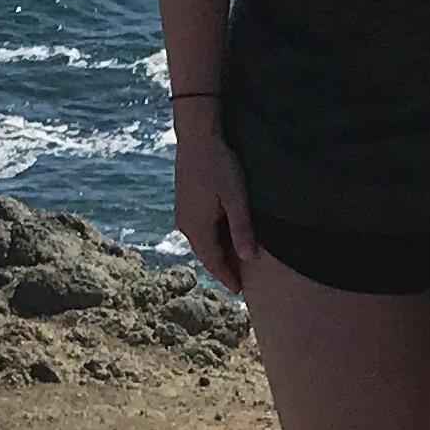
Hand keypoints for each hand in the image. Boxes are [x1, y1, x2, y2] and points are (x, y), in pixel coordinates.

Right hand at [174, 112, 259, 290]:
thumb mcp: (236, 199)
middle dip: (222, 268)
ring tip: (234, 261)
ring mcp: (182, 214)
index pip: (213, 262)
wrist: (197, 138)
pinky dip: (211, 239)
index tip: (240, 291)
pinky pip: (198, 230)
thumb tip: (247, 259)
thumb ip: (242, 230)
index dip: (227, 277)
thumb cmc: (220, 166)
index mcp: (198, 228)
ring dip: (216, 253)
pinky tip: (223, 236)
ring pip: (201, 243)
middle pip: (206, 255)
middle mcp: (185, 226)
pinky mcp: (184, 203)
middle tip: (239, 281)